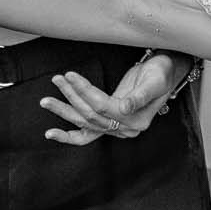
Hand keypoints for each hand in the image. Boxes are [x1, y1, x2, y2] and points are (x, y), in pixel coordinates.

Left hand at [42, 51, 178, 144]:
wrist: (164, 74)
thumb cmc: (161, 73)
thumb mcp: (155, 80)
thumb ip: (141, 95)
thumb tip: (125, 108)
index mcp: (137, 120)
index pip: (104, 107)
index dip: (85, 91)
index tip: (71, 76)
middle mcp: (125, 128)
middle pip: (91, 114)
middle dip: (71, 96)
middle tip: (57, 79)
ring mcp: (116, 127)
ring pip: (85, 122)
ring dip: (64, 111)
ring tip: (47, 100)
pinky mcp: (108, 123)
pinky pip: (86, 135)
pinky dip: (69, 136)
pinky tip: (52, 133)